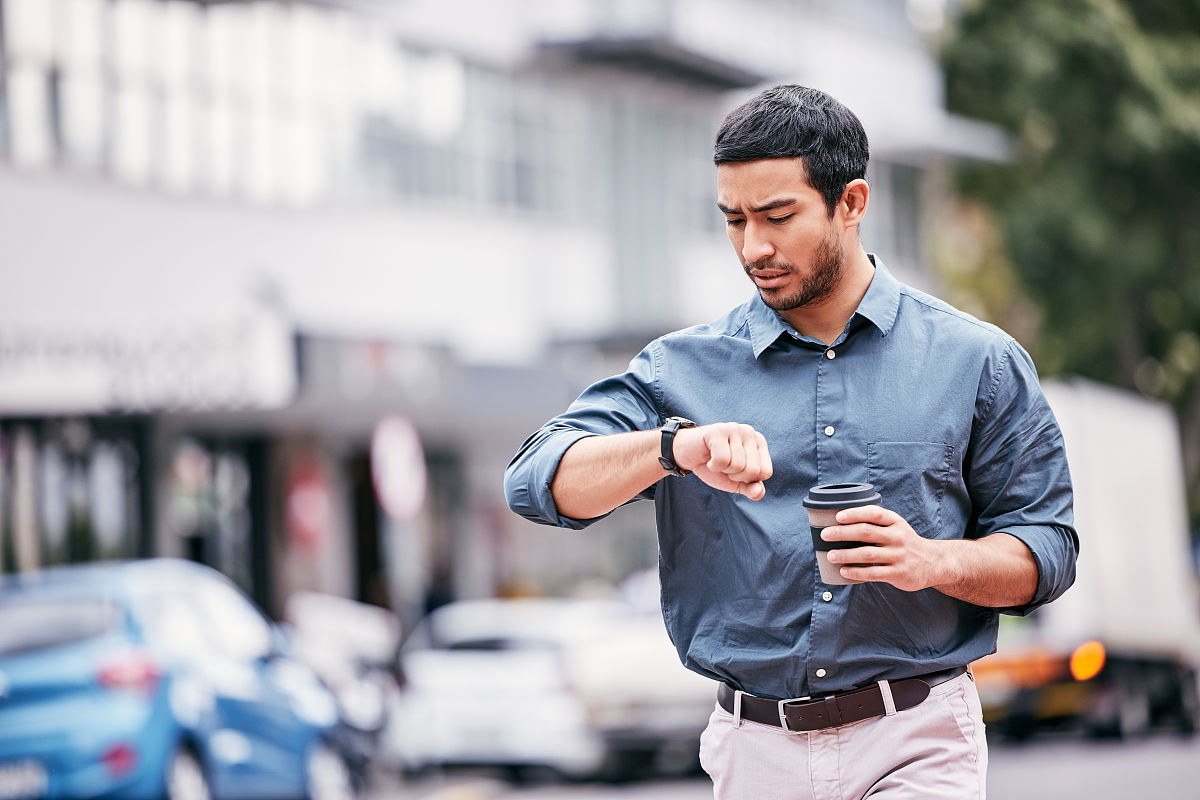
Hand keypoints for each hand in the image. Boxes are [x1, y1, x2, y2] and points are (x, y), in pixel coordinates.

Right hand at [672, 423, 772, 500]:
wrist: (685, 454)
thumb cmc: (712, 465)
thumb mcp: (734, 481)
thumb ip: (750, 488)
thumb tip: (758, 492)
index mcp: (759, 442)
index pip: (765, 472)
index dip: (747, 479)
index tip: (734, 470)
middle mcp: (750, 432)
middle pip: (752, 471)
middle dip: (734, 476)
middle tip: (723, 465)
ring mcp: (734, 428)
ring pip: (737, 466)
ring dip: (722, 470)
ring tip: (715, 460)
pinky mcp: (718, 430)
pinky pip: (722, 460)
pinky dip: (713, 466)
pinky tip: (708, 458)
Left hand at [822, 505, 940, 590]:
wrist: (934, 562)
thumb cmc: (905, 542)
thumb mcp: (896, 527)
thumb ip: (876, 522)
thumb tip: (840, 521)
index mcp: (895, 522)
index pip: (874, 514)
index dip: (855, 513)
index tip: (838, 516)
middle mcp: (898, 537)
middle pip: (866, 532)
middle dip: (842, 533)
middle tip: (825, 535)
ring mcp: (898, 555)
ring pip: (867, 554)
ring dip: (846, 554)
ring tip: (830, 555)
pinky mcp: (898, 573)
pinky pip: (873, 573)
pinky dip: (856, 572)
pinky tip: (844, 571)